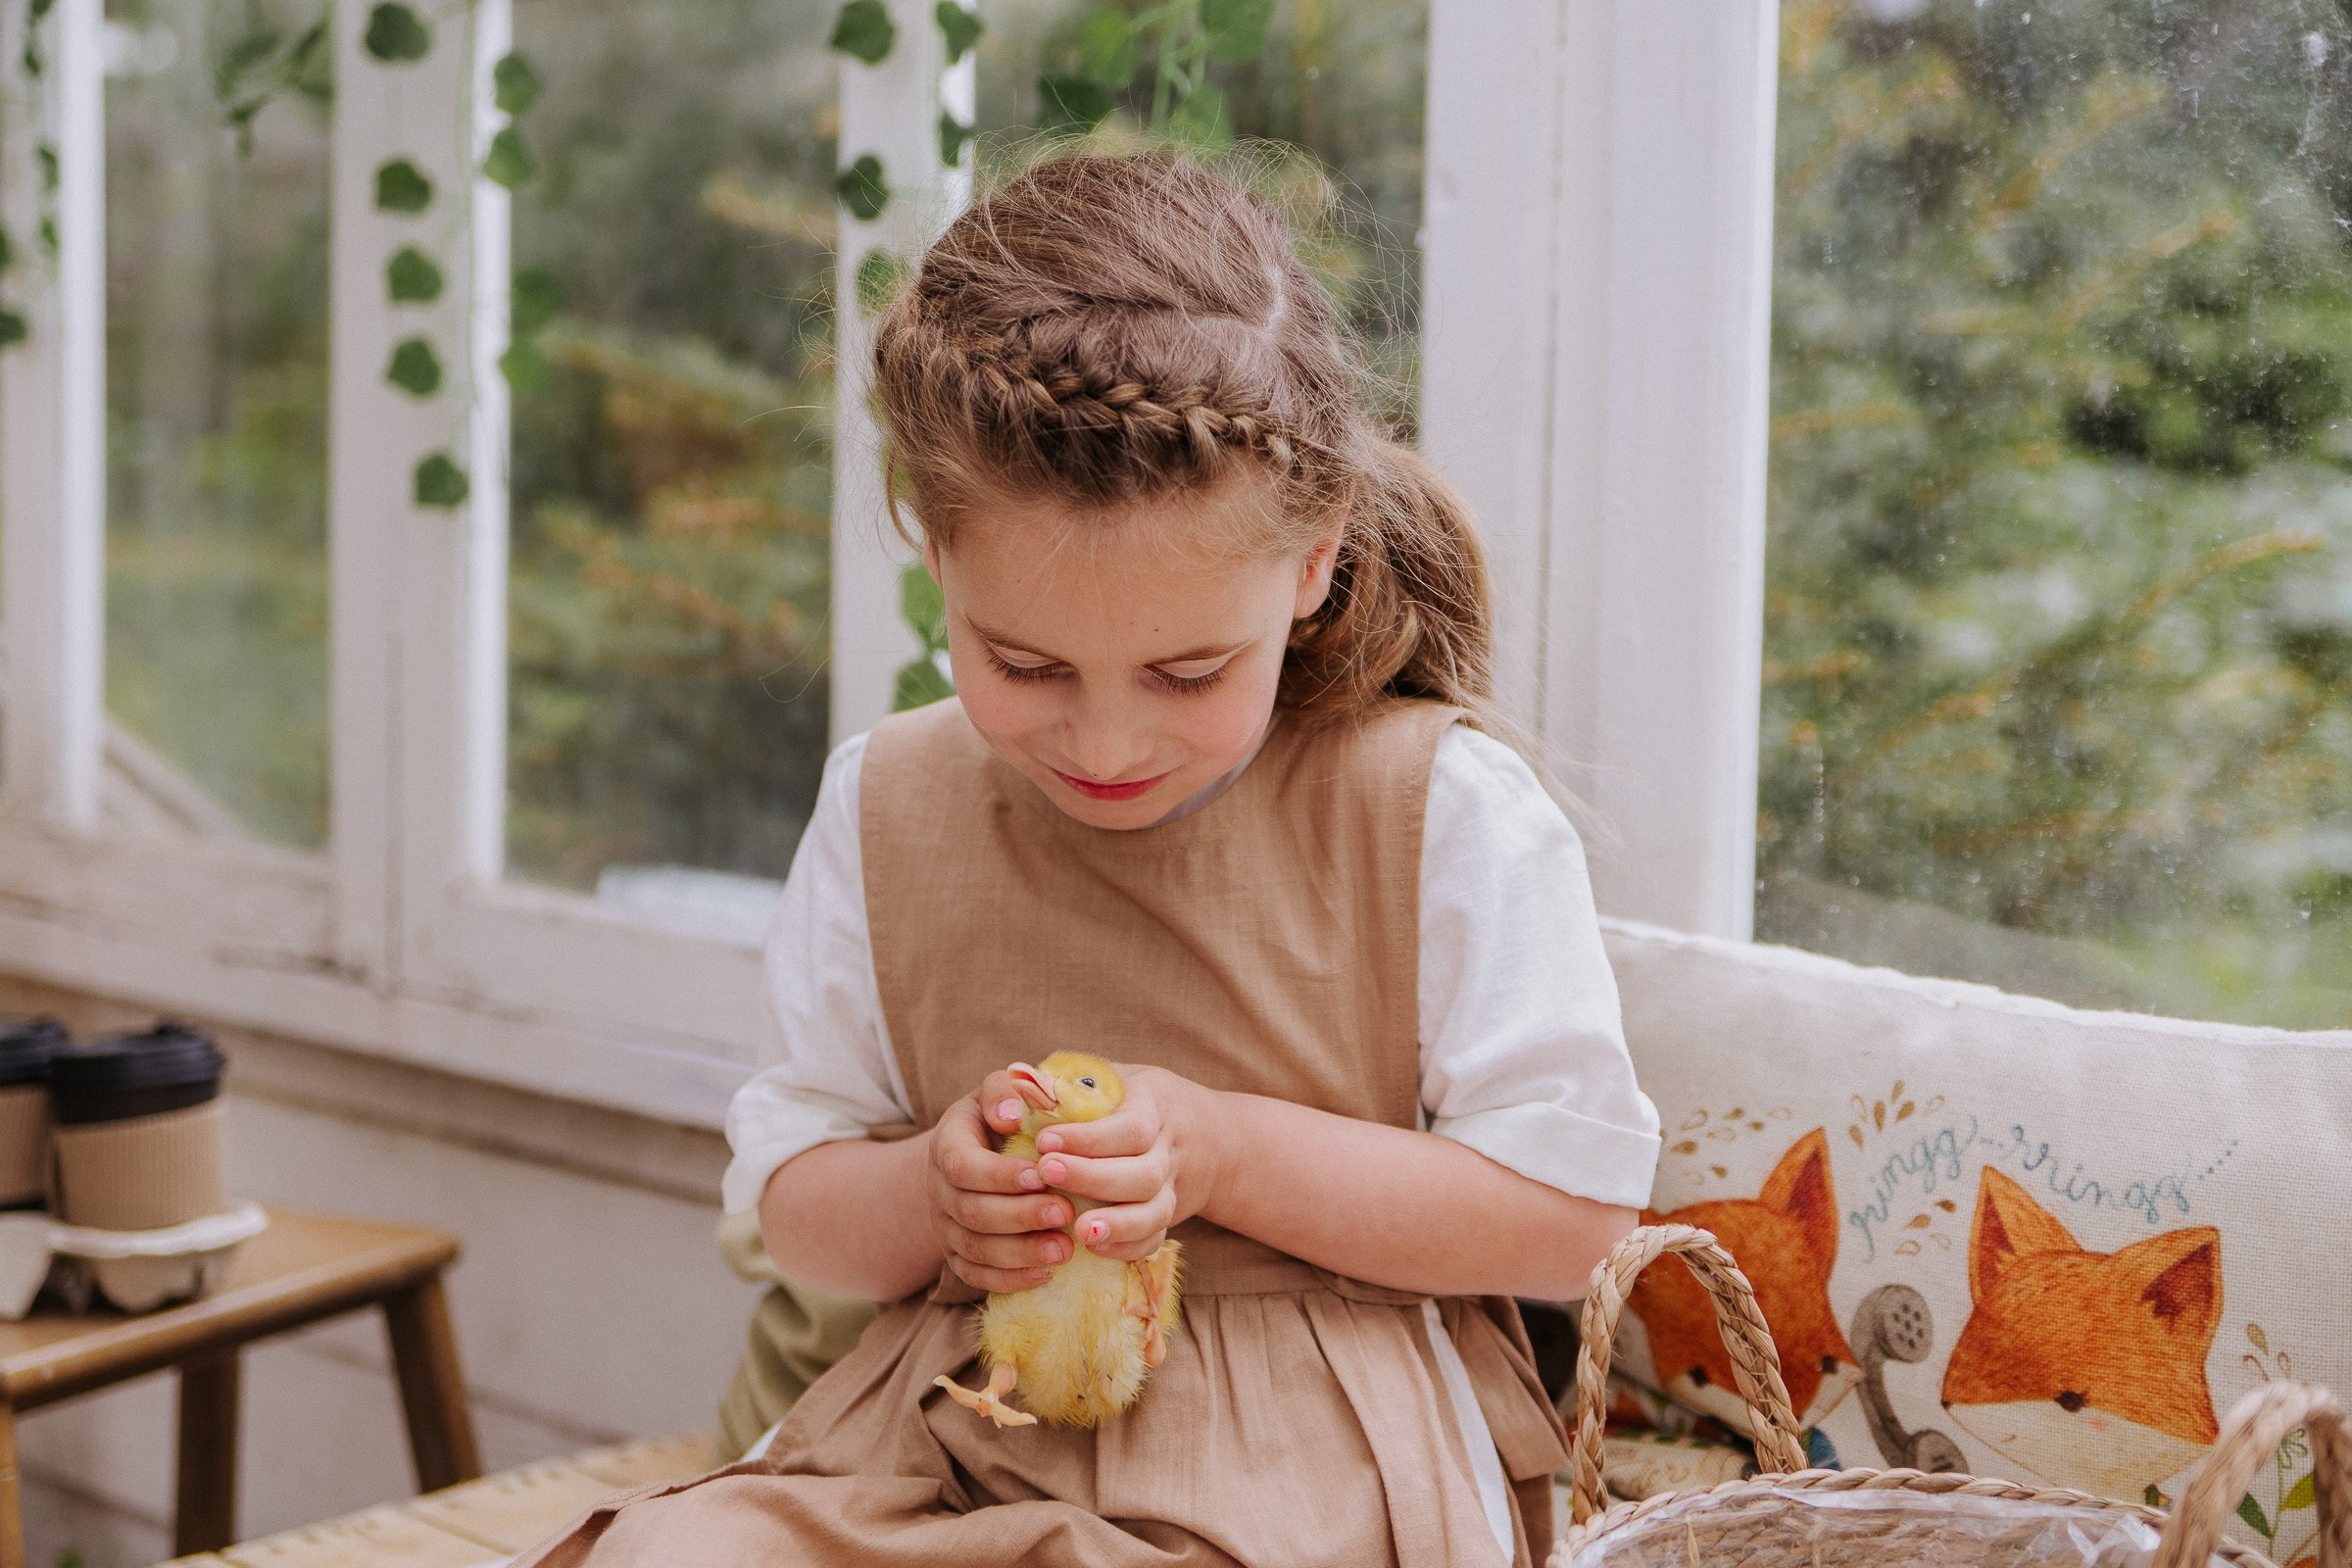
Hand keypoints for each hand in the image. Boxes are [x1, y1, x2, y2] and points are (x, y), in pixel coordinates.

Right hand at [927, 1084, 1076, 1293]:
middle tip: (1066, 1213)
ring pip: (976, 1248)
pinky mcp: (959, 1255)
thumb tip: (1009, 1115)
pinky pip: (977, 1276)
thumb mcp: (999, 1091)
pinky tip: (1045, 1275)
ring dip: (1021, 1252)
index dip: (1000, 1175)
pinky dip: (1010, 1279)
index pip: (962, 1165)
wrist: (979, 1153)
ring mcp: (946, 1226)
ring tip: (1065, 1250)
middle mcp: (940, 1189)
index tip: (1043, 1175)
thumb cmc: (1002, 1117)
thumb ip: (1003, 1091)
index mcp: (948, 1144)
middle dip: (1020, 1216)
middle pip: (972, 1211)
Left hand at [1028, 1064, 1215, 1263]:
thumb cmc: (1131, 1098)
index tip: (1045, 1141)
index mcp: (1154, 1105)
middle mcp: (1169, 1149)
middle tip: (1047, 1173)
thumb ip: (1063, 1081)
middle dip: (1094, 1177)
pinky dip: (1128, 1247)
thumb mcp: (1109, 1076)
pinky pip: (1155, 1237)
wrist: (1197, 1131)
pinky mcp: (1168, 1214)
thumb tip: (1016, 1083)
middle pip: (1144, 1173)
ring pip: (1155, 1211)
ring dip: (1117, 1224)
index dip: (1089, 1138)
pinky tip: (1093, 1248)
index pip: (1130, 1127)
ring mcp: (1172, 1186)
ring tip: (1078, 1230)